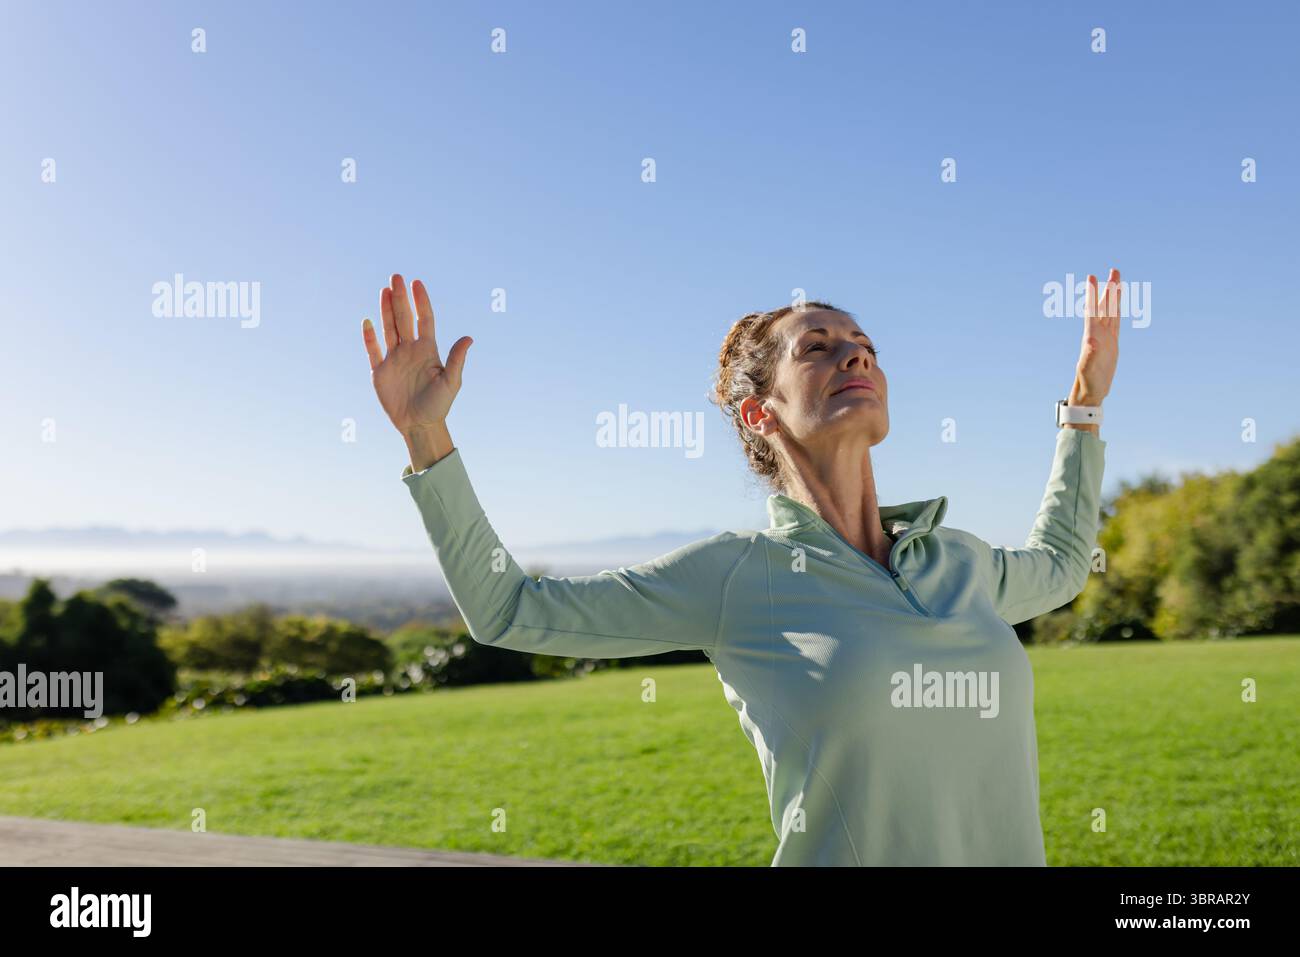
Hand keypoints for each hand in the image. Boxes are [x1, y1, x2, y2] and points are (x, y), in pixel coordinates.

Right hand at [362, 273, 471, 435]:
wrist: (420, 425)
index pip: (424, 319)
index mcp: (428, 350)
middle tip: (396, 276)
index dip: (421, 301)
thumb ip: (457, 359)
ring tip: (384, 290)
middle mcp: (410, 350)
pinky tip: (367, 321)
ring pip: (389, 329)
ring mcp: (394, 359)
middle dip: (400, 298)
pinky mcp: (380, 371)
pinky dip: (369, 337)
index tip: (417, 282)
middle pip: (404, 318)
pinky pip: (373, 350)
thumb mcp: (451, 382)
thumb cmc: (439, 405)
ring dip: (385, 310)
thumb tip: (469, 338)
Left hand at [1070, 268, 1120, 405]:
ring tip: (1116, 279)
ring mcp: (1105, 336)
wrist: (1092, 390)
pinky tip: (1117, 301)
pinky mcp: (1112, 342)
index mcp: (1091, 335)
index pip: (1092, 310)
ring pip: (1111, 311)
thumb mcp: (1088, 368)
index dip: (1092, 294)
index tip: (1092, 277)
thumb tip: (1092, 342)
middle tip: (1114, 269)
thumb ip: (1090, 355)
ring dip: (1113, 296)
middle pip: (1104, 306)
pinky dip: (1117, 310)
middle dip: (1108, 289)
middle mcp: (1097, 332)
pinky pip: (1116, 321)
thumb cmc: (1088, 381)